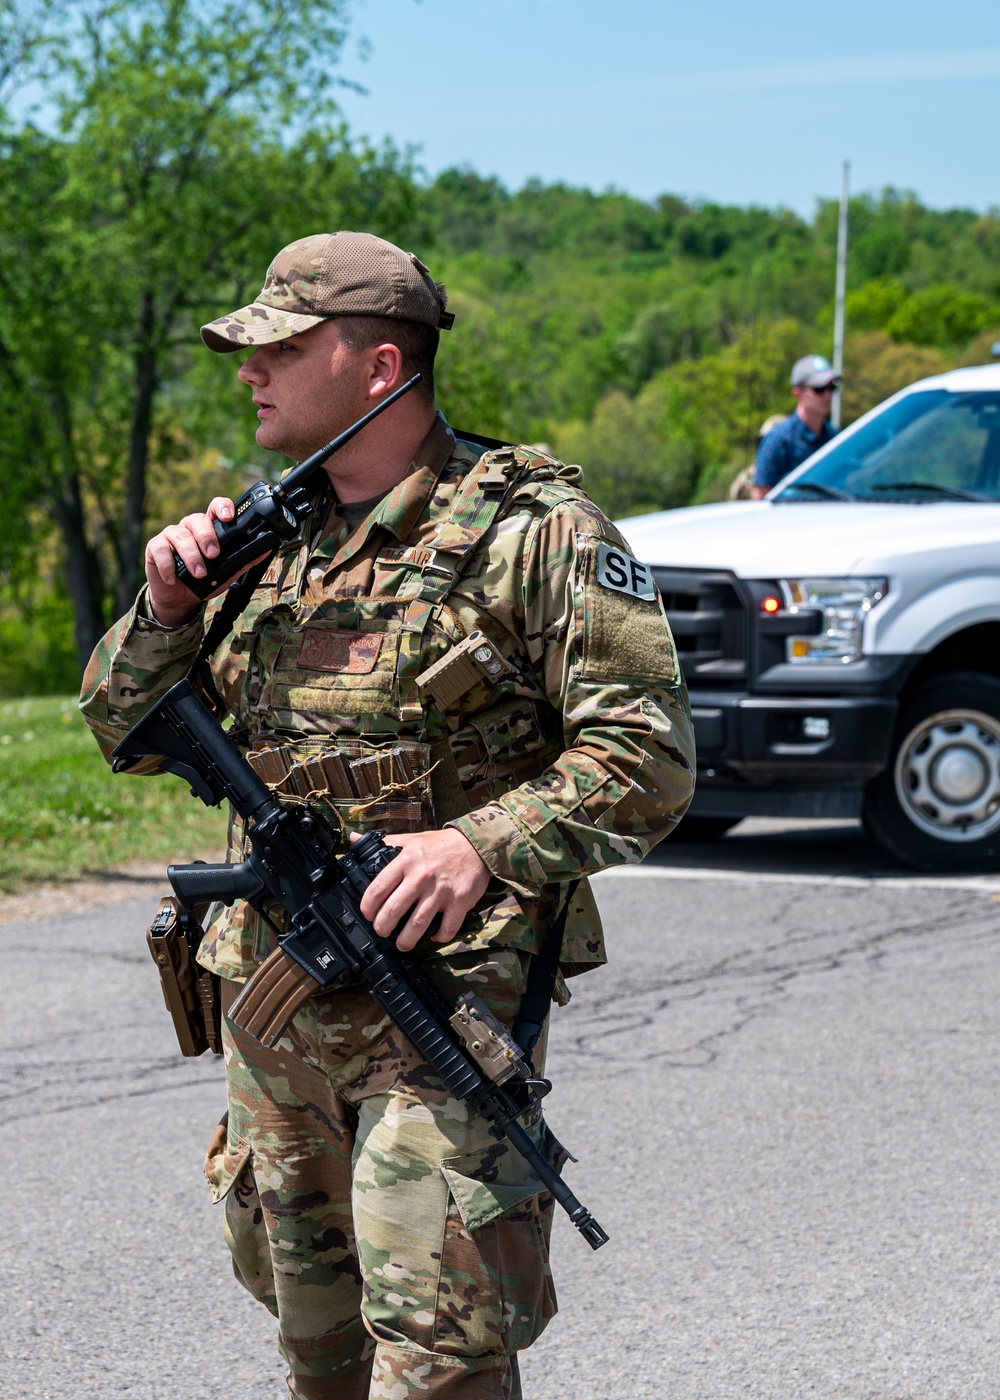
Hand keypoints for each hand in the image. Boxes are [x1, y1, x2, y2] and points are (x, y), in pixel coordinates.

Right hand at [143, 497, 235, 626]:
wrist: (180, 598)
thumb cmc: (205, 580)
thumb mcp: (227, 572)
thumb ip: (244, 559)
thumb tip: (266, 549)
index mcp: (208, 528)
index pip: (215, 507)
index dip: (222, 507)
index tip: (228, 517)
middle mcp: (189, 527)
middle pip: (197, 519)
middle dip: (207, 537)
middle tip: (214, 555)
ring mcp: (171, 535)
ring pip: (180, 535)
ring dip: (191, 556)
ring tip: (199, 574)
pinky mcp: (155, 547)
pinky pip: (161, 550)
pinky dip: (168, 566)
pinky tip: (174, 579)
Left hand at [355, 828, 490, 952]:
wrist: (476, 844)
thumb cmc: (440, 845)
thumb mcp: (410, 839)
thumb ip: (383, 843)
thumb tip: (353, 839)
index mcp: (406, 861)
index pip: (378, 888)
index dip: (367, 907)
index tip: (367, 914)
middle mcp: (421, 876)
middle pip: (394, 910)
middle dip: (382, 927)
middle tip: (381, 931)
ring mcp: (441, 890)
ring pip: (418, 923)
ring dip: (407, 939)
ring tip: (402, 944)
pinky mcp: (459, 901)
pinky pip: (447, 927)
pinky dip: (439, 936)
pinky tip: (434, 936)